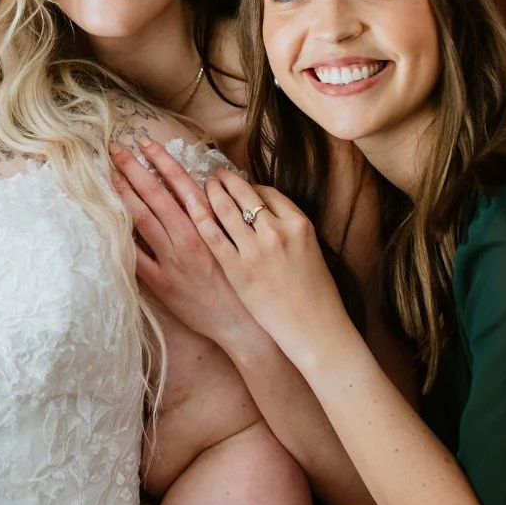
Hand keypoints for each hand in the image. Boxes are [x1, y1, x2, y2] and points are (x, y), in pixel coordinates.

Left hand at [109, 141, 264, 351]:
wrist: (242, 323)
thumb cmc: (240, 278)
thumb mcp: (234, 240)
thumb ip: (217, 214)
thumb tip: (199, 187)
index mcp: (211, 225)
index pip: (181, 183)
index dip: (161, 160)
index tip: (145, 142)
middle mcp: (190, 239)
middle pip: (155, 196)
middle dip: (133, 169)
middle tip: (116, 150)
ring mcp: (173, 261)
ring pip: (141, 221)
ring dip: (124, 195)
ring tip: (110, 175)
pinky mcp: (161, 284)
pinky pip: (136, 257)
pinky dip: (122, 238)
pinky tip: (109, 221)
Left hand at [182, 156, 357, 368]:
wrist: (314, 329)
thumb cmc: (315, 294)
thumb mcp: (310, 250)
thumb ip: (288, 229)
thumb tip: (264, 213)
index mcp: (298, 223)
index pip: (267, 192)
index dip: (249, 186)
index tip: (238, 183)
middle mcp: (277, 231)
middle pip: (244, 194)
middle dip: (226, 181)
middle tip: (215, 175)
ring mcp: (255, 250)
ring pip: (226, 209)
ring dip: (211, 192)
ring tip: (204, 186)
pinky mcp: (237, 270)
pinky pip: (213, 236)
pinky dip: (200, 217)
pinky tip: (190, 206)